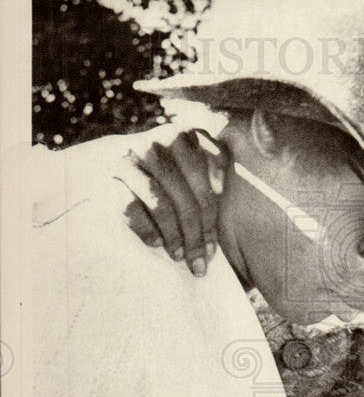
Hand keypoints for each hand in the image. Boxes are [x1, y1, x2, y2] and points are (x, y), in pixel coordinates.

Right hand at [120, 129, 227, 276]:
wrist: (110, 160)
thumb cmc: (166, 168)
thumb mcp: (191, 157)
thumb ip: (213, 163)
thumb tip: (221, 189)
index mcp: (182, 135)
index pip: (205, 183)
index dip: (212, 217)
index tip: (216, 247)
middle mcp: (155, 146)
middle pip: (185, 198)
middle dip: (196, 235)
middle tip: (202, 261)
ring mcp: (130, 163)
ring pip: (161, 206)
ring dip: (174, 236)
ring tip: (180, 257)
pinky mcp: (109, 182)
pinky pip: (132, 210)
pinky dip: (147, 230)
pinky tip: (157, 243)